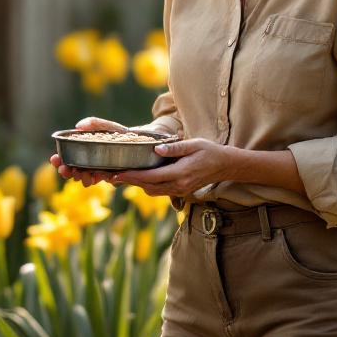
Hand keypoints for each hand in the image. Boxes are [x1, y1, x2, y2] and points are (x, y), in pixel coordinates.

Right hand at [50, 116, 128, 186]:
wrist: (139, 142)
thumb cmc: (118, 133)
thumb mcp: (106, 125)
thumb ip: (93, 123)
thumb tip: (78, 126)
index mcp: (82, 149)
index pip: (66, 156)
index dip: (58, 159)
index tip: (54, 159)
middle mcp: (87, 161)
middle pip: (71, 169)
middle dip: (66, 171)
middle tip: (64, 170)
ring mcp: (96, 169)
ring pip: (82, 177)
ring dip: (79, 177)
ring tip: (81, 175)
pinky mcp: (107, 175)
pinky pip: (97, 180)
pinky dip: (94, 179)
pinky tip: (93, 178)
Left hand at [112, 138, 232, 196]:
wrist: (225, 165)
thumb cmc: (209, 151)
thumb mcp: (194, 144)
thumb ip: (175, 148)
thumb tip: (156, 149)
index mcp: (180, 174)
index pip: (151, 177)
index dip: (132, 176)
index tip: (117, 174)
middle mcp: (178, 186)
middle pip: (148, 187)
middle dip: (130, 182)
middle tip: (111, 175)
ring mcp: (180, 191)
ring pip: (152, 191)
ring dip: (138, 184)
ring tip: (122, 176)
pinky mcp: (180, 191)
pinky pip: (159, 191)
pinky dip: (147, 185)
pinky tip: (139, 177)